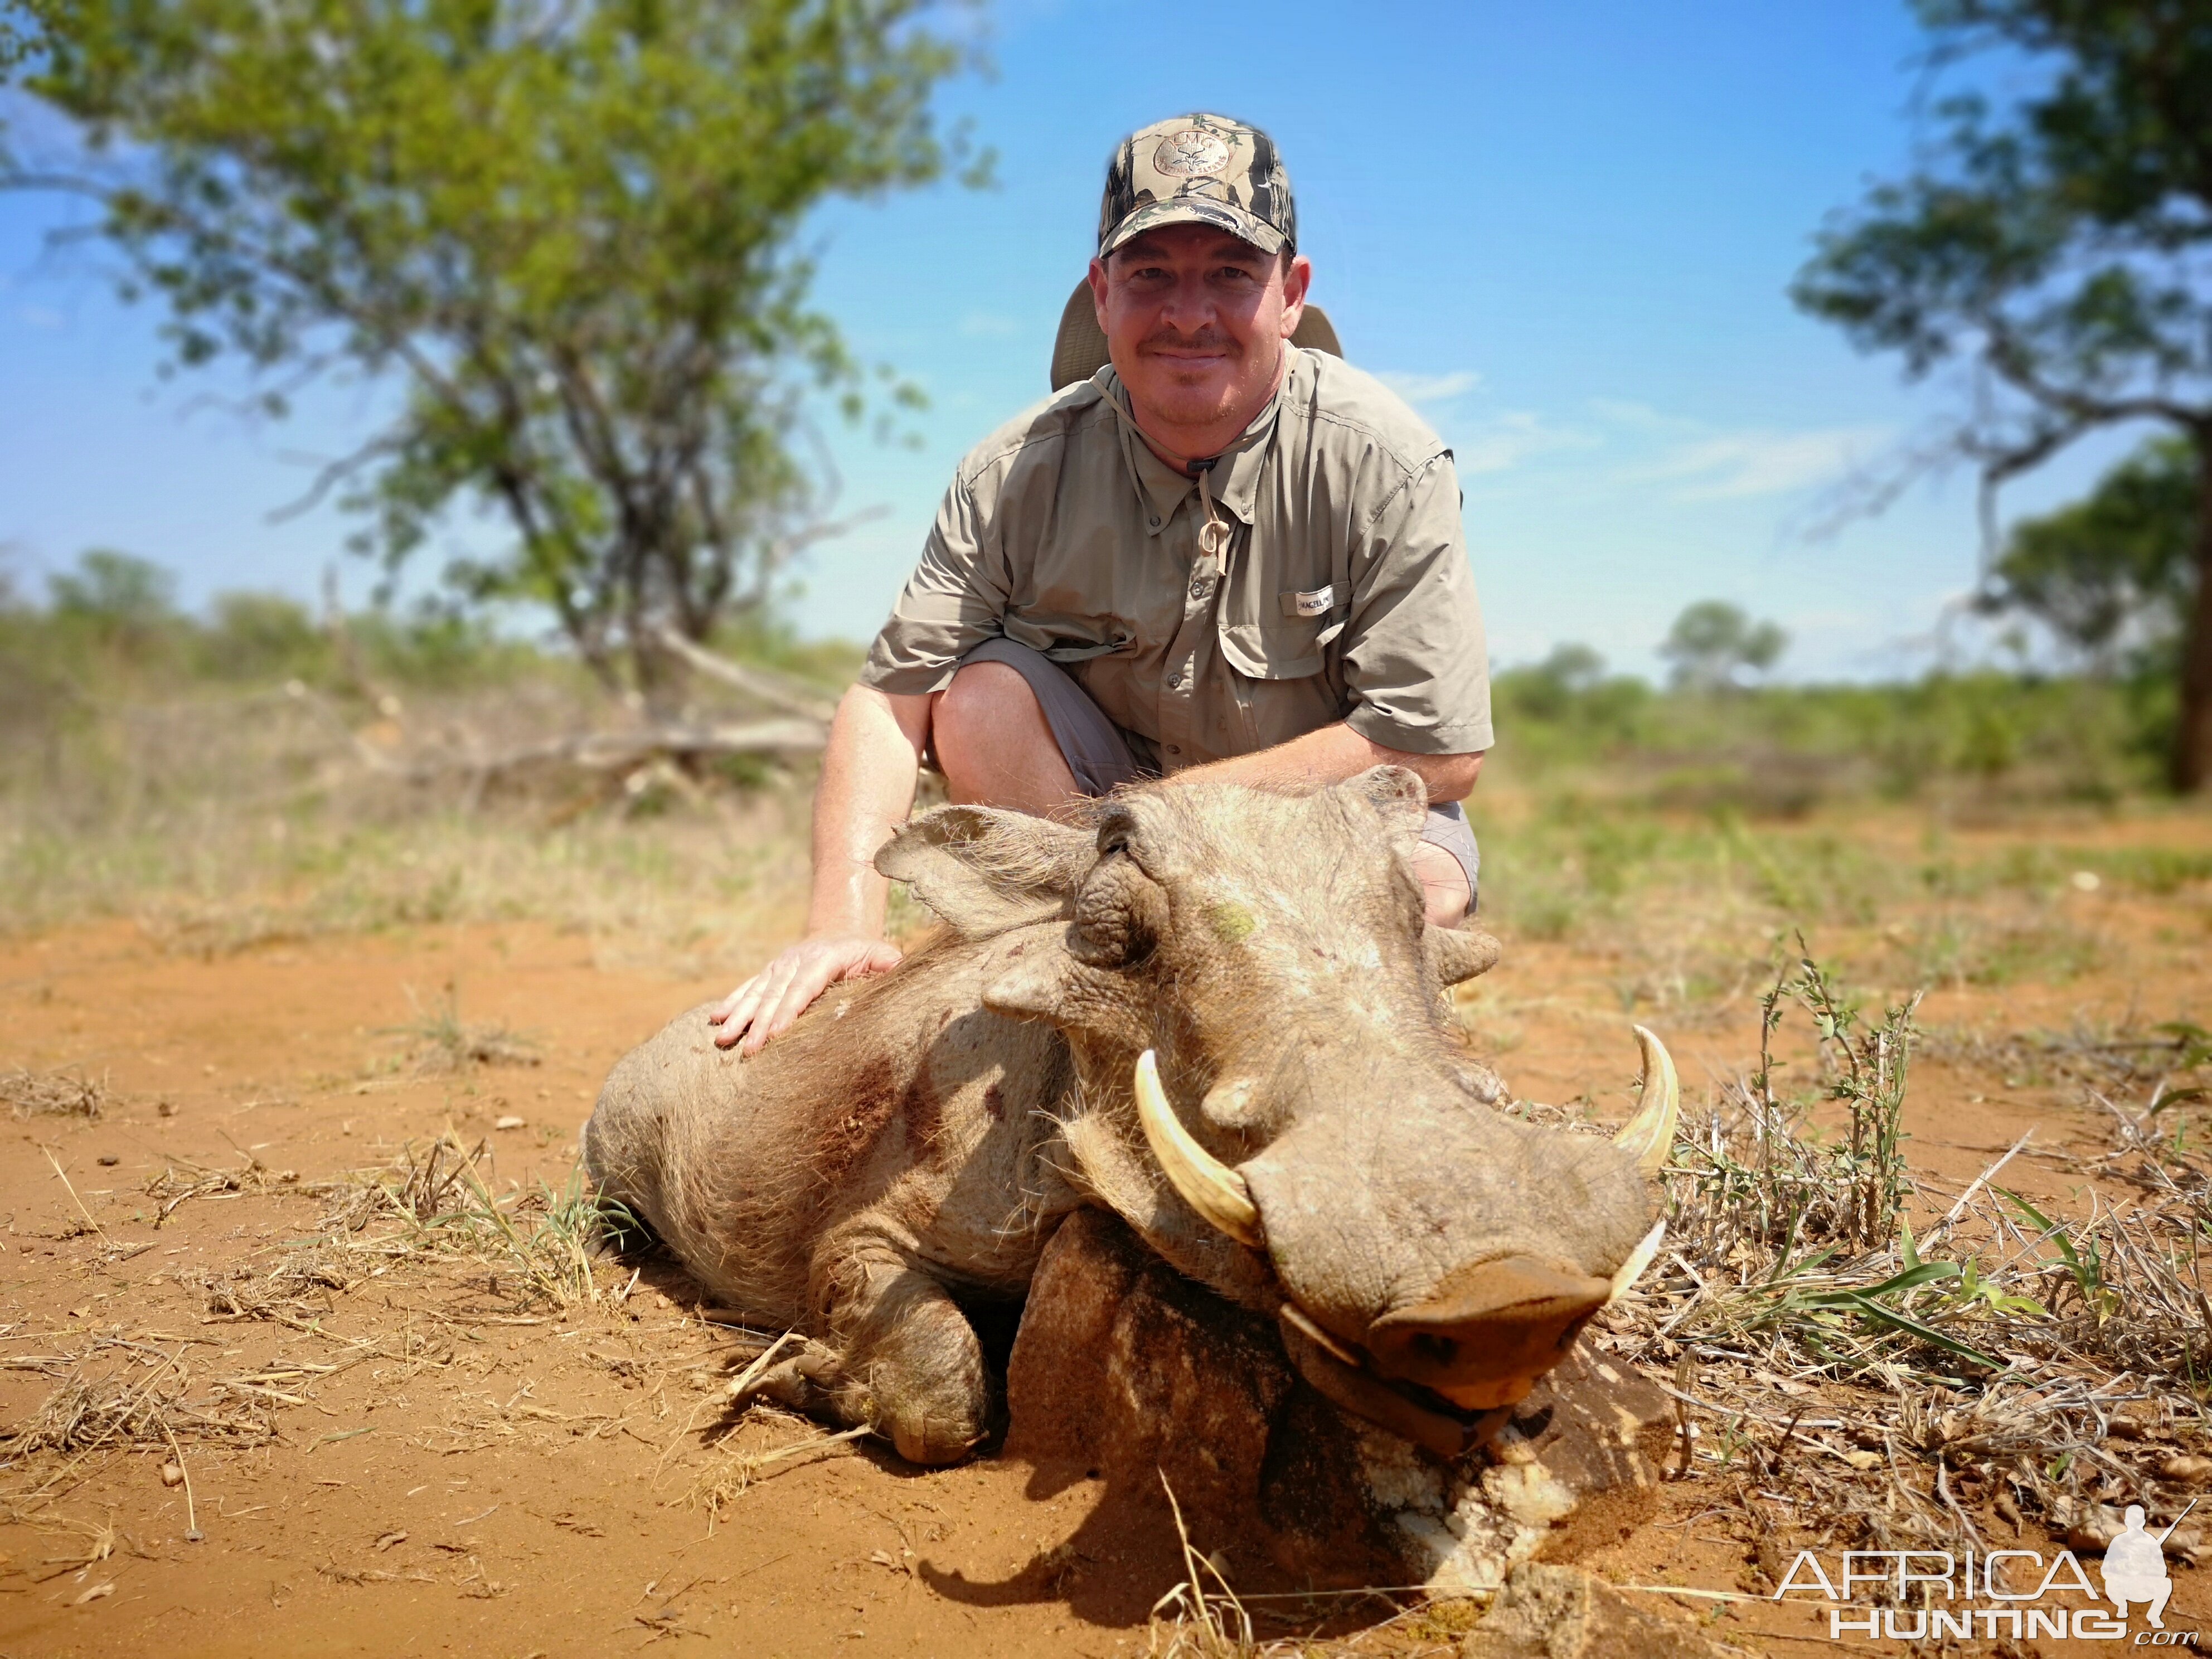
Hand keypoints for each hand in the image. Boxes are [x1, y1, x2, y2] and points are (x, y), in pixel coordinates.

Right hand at [707, 933, 903, 1054]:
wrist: (841, 930)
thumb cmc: (866, 952)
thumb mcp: (882, 954)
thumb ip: (888, 964)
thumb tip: (897, 970)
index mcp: (825, 958)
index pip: (805, 986)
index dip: (790, 1010)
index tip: (777, 1033)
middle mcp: (797, 960)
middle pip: (776, 994)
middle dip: (761, 1024)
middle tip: (750, 1049)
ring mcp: (779, 966)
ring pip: (757, 992)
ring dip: (739, 1016)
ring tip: (722, 1037)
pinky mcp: (769, 972)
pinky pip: (748, 988)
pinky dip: (732, 1002)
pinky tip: (715, 1018)